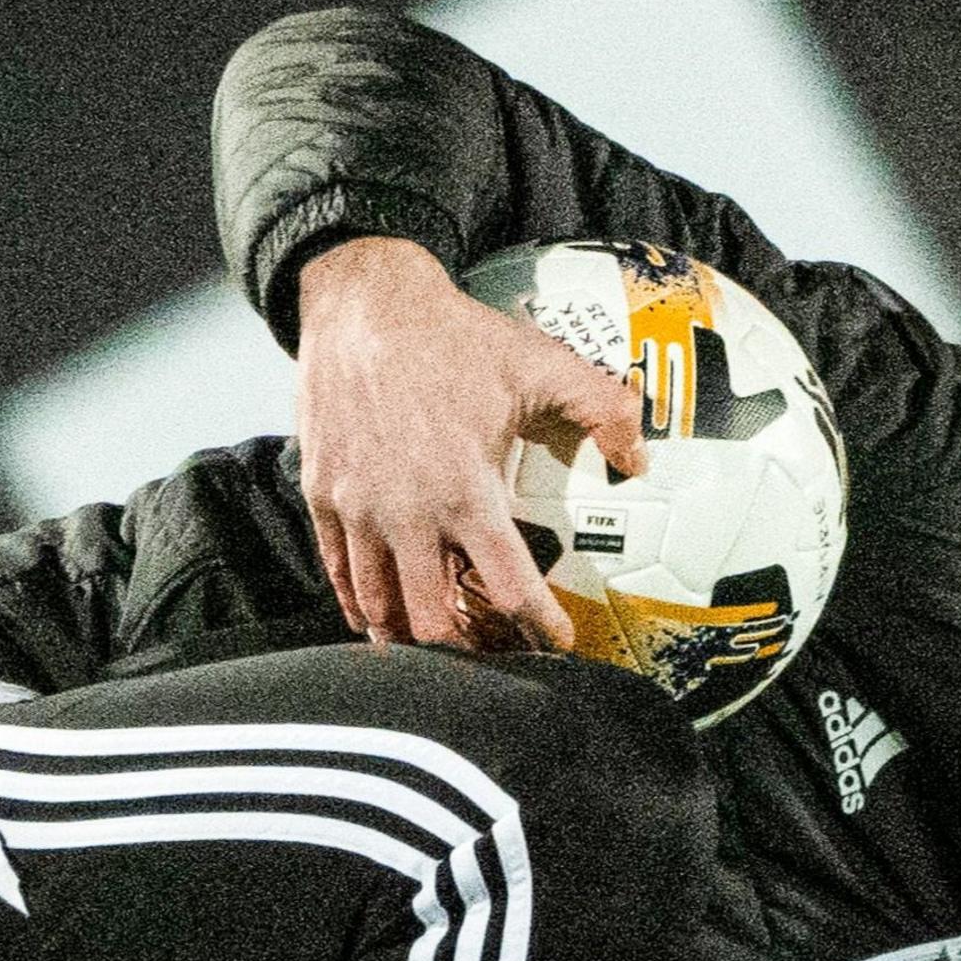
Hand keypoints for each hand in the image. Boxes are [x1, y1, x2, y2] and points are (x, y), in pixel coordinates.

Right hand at [292, 236, 646, 650]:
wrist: (364, 303)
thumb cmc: (453, 336)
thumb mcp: (543, 364)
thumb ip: (604, 410)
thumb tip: (639, 461)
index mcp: (466, 491)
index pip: (508, 588)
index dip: (538, 629)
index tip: (556, 645)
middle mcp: (407, 513)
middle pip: (434, 623)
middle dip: (467, 654)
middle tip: (491, 656)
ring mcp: (357, 510)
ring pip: (380, 609)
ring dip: (409, 638)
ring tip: (436, 649)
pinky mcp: (321, 497)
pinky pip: (338, 574)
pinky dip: (360, 605)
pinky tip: (377, 617)